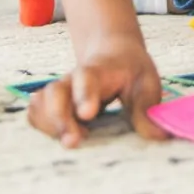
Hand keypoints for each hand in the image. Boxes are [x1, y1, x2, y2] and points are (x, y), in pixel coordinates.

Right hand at [27, 35, 166, 147]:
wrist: (114, 52)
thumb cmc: (132, 70)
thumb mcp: (147, 83)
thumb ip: (147, 108)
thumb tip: (158, 136)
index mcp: (100, 70)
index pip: (87, 77)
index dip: (85, 94)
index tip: (87, 114)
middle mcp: (73, 79)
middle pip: (55, 92)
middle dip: (60, 118)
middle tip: (75, 141)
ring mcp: (60, 90)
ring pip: (40, 103)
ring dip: (50, 125)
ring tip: (73, 139)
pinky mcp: (51, 102)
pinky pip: (34, 113)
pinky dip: (41, 127)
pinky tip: (61, 135)